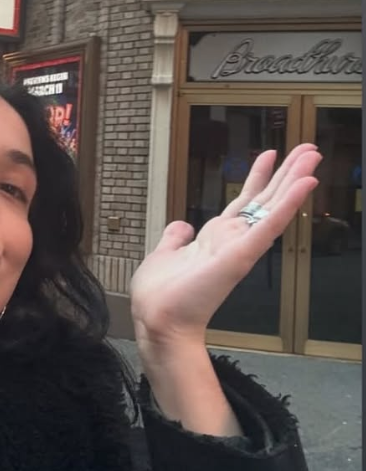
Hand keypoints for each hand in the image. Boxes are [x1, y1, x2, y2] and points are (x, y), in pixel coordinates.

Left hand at [130, 144, 320, 355]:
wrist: (158, 321)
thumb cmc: (161, 296)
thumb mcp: (164, 254)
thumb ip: (175, 238)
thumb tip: (181, 225)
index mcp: (215, 239)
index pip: (242, 202)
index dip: (257, 178)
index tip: (269, 155)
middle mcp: (232, 240)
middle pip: (265, 199)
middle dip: (286, 172)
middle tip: (308, 149)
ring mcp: (240, 247)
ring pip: (273, 206)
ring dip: (294, 180)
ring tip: (312, 156)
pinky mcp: (242, 255)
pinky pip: (269, 225)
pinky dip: (288, 204)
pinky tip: (304, 184)